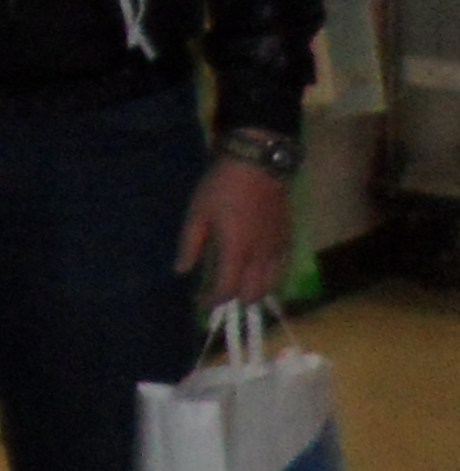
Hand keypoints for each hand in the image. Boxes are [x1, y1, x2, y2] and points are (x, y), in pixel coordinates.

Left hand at [177, 153, 294, 306]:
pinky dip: (272, 282)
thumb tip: (182, 271)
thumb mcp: (197, 213)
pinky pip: (283, 271)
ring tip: (238, 294)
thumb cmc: (222, 187)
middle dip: (235, 302)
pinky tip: (261, 280)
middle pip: (252, 293)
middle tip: (219, 301)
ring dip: (255, 295)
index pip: (227, 289)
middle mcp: (260, 256)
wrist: (258, 166)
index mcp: (235, 251)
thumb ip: (190, 245)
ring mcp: (277, 250)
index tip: (201, 304)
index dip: (213, 301)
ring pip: (271, 285)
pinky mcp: (288, 241)